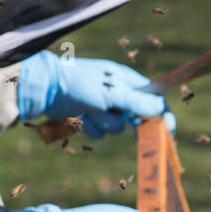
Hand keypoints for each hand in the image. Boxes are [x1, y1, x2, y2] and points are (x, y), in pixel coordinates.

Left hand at [17, 52, 174, 138]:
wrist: (42, 88)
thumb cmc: (78, 84)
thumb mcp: (110, 93)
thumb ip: (136, 102)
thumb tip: (161, 109)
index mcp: (126, 80)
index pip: (153, 98)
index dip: (162, 114)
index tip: (168, 131)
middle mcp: (116, 92)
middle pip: (136, 115)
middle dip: (126, 121)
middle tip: (127, 128)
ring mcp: (102, 105)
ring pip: (115, 126)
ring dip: (103, 123)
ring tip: (88, 112)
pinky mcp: (89, 116)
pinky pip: (99, 131)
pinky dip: (90, 128)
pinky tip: (78, 118)